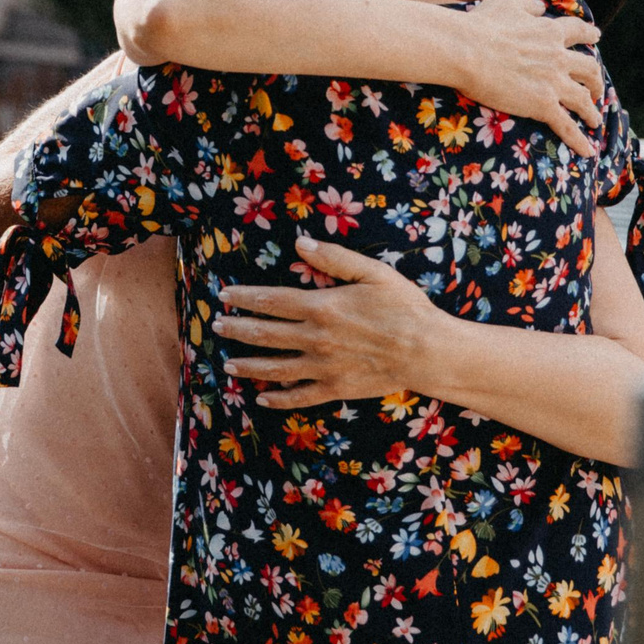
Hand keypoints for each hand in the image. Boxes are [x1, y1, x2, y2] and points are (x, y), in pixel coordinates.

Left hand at [215, 236, 444, 407]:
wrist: (428, 351)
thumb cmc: (405, 307)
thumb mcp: (373, 273)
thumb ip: (335, 259)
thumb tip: (300, 244)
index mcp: (322, 307)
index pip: (272, 301)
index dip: (245, 298)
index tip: (225, 296)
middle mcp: (316, 338)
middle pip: (265, 334)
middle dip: (237, 329)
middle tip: (216, 327)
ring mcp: (323, 367)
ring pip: (275, 368)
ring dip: (249, 366)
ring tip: (228, 364)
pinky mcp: (336, 388)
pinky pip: (300, 396)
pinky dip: (279, 399)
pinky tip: (263, 399)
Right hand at [452, 0, 605, 151]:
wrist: (467, 51)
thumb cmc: (480, 26)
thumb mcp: (507, 5)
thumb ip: (529, 7)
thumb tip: (541, 6)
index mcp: (550, 32)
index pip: (579, 31)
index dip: (590, 34)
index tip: (596, 36)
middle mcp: (559, 57)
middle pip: (589, 68)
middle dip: (596, 79)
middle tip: (596, 88)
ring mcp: (553, 82)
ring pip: (583, 99)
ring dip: (592, 110)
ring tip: (595, 119)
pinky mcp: (543, 105)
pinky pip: (567, 126)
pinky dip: (580, 140)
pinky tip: (588, 151)